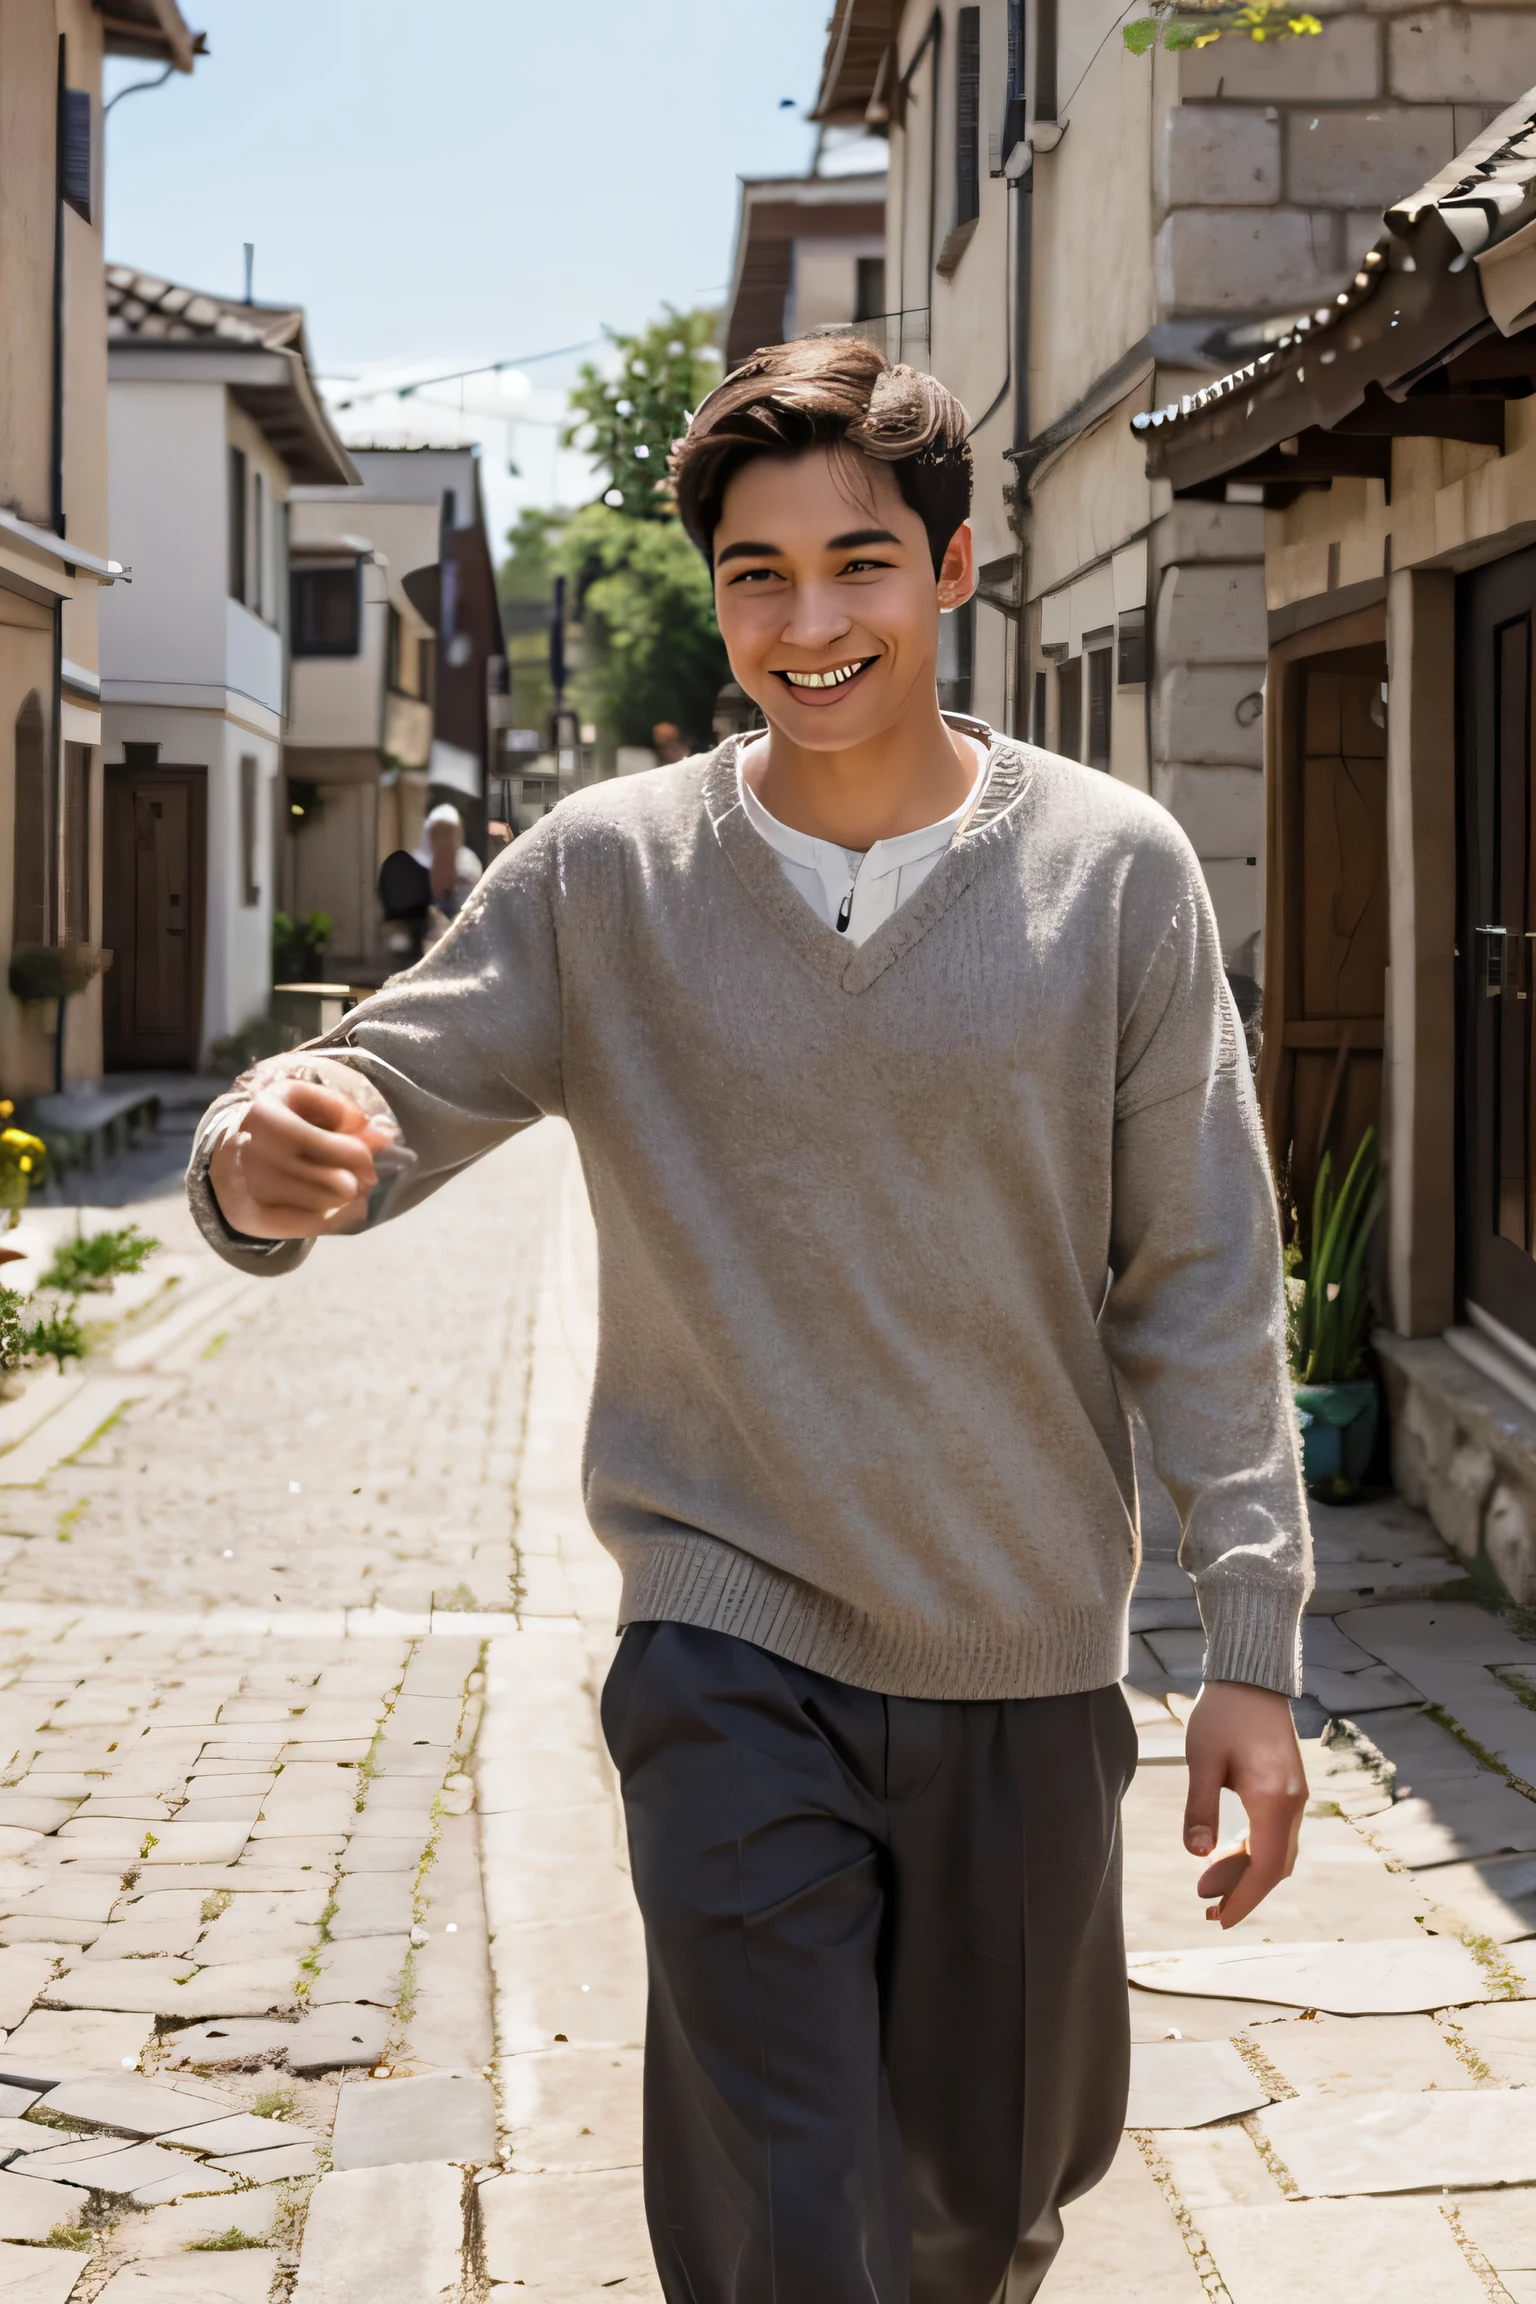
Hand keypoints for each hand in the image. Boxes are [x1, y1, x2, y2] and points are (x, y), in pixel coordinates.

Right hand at [208, 1079, 398, 1239]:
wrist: (227, 1151)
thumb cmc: (277, 1119)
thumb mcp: (305, 1098)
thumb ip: (344, 1110)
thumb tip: (383, 1137)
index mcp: (265, 1117)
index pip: (330, 1148)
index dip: (358, 1155)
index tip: (367, 1157)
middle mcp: (251, 1156)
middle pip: (336, 1184)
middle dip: (360, 1180)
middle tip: (367, 1177)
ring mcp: (248, 1191)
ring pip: (324, 1206)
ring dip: (348, 1199)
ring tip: (350, 1187)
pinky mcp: (250, 1219)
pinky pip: (309, 1227)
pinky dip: (334, 1219)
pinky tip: (344, 1208)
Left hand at [1182, 1680, 1305, 1928]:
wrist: (1251, 1677)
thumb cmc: (1222, 1714)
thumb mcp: (1202, 1760)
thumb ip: (1199, 1808)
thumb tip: (1195, 1854)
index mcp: (1274, 1799)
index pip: (1264, 1867)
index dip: (1243, 1899)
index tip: (1219, 1921)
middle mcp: (1294, 1803)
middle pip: (1274, 1865)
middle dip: (1243, 1891)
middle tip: (1206, 1910)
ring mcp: (1296, 1796)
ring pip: (1277, 1851)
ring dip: (1248, 1872)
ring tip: (1210, 1887)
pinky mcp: (1290, 1788)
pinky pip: (1276, 1832)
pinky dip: (1254, 1850)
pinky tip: (1227, 1854)